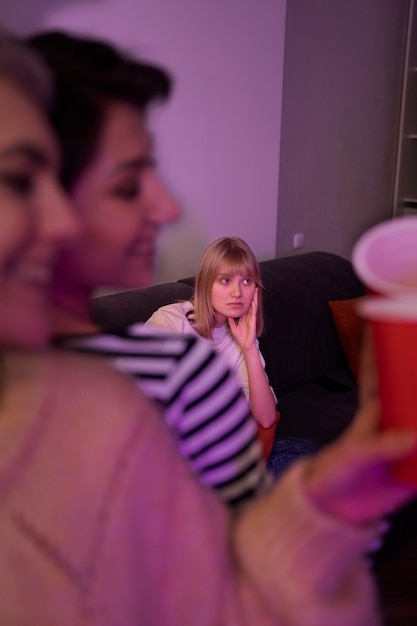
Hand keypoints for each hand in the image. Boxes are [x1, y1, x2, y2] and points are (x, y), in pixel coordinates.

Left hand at [228, 288, 257, 351]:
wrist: (245, 345)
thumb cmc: (240, 337)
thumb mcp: (233, 327)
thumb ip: (231, 320)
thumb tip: (228, 314)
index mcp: (244, 317)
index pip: (245, 306)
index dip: (246, 299)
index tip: (245, 292)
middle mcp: (249, 317)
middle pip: (251, 304)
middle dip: (252, 296)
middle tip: (253, 287)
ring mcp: (251, 319)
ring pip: (253, 306)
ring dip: (254, 298)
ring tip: (255, 291)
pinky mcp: (253, 322)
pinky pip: (253, 313)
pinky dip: (254, 307)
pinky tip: (254, 301)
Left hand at [305, 334, 416, 524]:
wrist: (338, 512)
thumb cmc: (336, 474)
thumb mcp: (355, 456)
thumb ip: (380, 446)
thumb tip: (415, 437)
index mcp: (371, 409)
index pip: (376, 368)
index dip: (378, 343)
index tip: (384, 313)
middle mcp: (391, 416)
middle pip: (408, 379)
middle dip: (415, 358)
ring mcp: (406, 435)